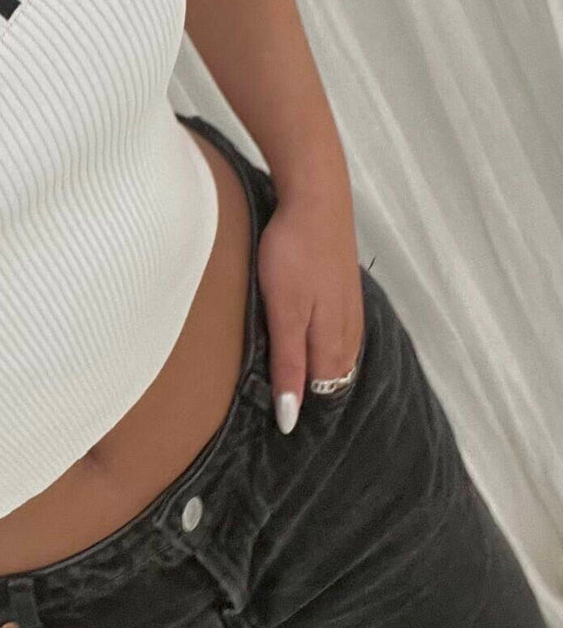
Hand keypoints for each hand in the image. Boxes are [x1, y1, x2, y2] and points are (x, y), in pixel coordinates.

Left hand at [256, 189, 364, 433]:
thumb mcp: (284, 313)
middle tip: (286, 413)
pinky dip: (324, 347)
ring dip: (320, 374)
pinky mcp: (343, 289)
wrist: (316, 199)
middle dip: (312, 398)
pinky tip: (313, 345)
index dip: (301, 411)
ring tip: (299, 389)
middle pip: (332, 380)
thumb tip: (291, 416)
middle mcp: (348, 331)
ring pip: (337, 356)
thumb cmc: (294, 254)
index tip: (278, 428)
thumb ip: (287, 363)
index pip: (321, 395)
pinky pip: (338, 332)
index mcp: (333, 343)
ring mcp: (349, 308)